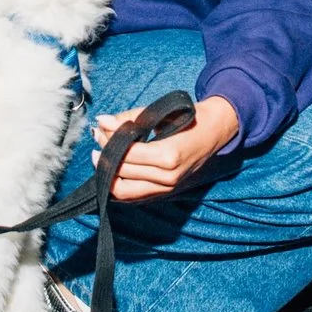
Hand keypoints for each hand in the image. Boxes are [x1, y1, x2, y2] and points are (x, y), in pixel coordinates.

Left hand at [90, 95, 241, 201]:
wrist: (213, 132)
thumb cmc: (188, 119)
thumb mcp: (160, 114)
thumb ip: (130, 119)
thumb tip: (102, 121)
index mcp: (169, 155)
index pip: (127, 155)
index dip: (108, 142)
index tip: (99, 129)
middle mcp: (168, 177)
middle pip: (123, 173)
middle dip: (105, 155)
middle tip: (98, 139)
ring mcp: (167, 189)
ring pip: (124, 191)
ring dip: (108, 174)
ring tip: (102, 157)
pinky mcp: (164, 194)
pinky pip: (134, 196)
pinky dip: (119, 186)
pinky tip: (112, 171)